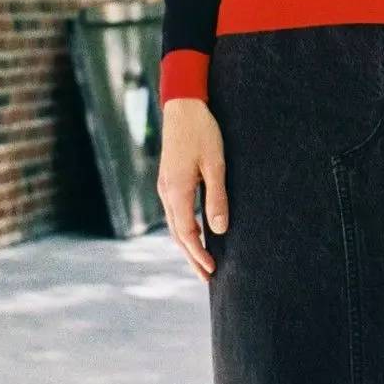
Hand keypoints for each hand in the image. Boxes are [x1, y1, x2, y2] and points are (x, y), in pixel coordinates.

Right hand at [157, 98, 228, 281]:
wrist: (183, 106)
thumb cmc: (203, 132)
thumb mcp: (215, 165)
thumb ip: (216, 198)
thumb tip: (219, 229)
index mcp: (177, 191)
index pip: (187, 233)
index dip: (199, 254)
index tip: (212, 270)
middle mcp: (167, 192)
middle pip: (177, 234)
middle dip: (191, 257)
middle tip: (207, 277)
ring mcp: (165, 186)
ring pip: (174, 224)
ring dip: (187, 245)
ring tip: (200, 261)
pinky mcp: (168, 180)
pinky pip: (175, 212)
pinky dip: (184, 229)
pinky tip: (195, 232)